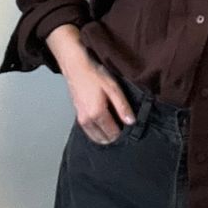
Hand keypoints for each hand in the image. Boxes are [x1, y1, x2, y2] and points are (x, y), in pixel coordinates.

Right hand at [44, 23, 136, 143]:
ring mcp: (81, 119)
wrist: (76, 68)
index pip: (113, 134)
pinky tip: (104, 125)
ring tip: (115, 126)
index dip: (123, 133)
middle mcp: (87, 120)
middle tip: (122, 127)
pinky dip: (97, 132)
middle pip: (104, 139)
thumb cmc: (95, 75)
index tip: (129, 127)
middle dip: (114, 136)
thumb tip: (131, 122)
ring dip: (105, 136)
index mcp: (97, 114)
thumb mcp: (114, 89)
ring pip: (95, 137)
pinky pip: (89, 131)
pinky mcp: (78, 116)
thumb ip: (123, 107)